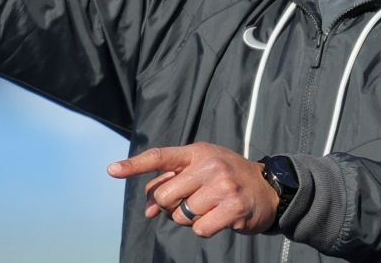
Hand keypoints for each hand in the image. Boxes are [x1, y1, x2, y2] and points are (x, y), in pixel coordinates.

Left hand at [107, 142, 278, 237]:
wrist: (268, 189)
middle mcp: (209, 165)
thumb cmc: (227, 178)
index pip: (160, 157)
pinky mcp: (233, 207)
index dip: (134, 165)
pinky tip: (219, 217)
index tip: (112, 170)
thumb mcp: (201, 170)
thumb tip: (149, 210)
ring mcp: (223, 186)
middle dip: (171, 206)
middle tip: (189, 202)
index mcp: (197, 152)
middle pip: (166, 196)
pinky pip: (199, 229)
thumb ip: (173, 183)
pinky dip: (205, 228)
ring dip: (190, 218)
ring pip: (182, 215)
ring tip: (209, 207)